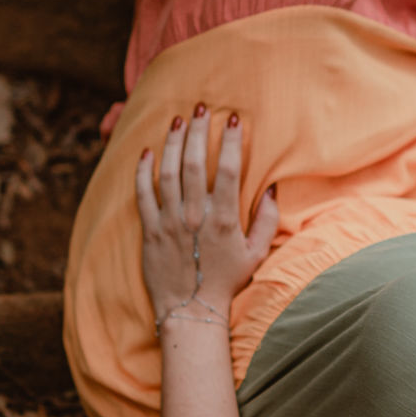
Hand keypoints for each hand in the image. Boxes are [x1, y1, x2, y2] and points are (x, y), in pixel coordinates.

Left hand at [135, 107, 278, 332]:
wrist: (191, 309)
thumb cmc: (227, 281)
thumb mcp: (256, 253)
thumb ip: (267, 221)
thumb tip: (272, 191)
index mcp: (224, 219)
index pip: (228, 170)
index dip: (230, 141)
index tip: (232, 119)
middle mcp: (195, 216)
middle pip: (196, 163)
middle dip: (199, 131)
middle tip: (202, 107)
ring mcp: (170, 222)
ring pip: (168, 172)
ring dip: (174, 143)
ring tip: (178, 120)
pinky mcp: (150, 231)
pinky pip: (142, 194)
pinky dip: (142, 171)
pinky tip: (147, 151)